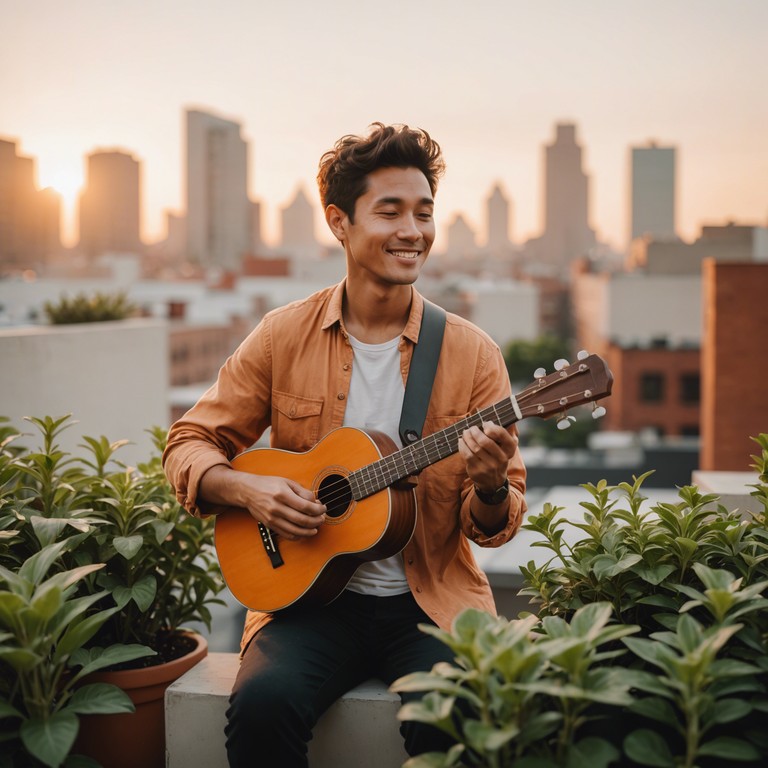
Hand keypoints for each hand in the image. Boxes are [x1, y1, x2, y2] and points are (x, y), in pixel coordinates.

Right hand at [209, 468, 323, 540]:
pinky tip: (304, 532)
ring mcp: (272, 518)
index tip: (323, 508)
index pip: (305, 506)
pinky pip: (286, 534)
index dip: (318, 509)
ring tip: (316, 527)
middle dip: (316, 521)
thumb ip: (302, 492)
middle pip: (302, 520)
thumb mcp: (287, 482)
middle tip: (322, 518)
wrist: (248, 491)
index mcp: (282, 494)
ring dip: (309, 531)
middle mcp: (276, 508)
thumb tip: (315, 503)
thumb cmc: (268, 484)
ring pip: (295, 530)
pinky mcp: (269, 525)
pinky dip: (298, 536)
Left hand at [458, 420, 517, 492]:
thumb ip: (506, 431)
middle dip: (475, 432)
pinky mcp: (477, 471)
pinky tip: (461, 441)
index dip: (492, 427)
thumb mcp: (506, 446)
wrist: (493, 481)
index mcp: (510, 450)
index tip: (485, 424)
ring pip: (474, 448)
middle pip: (485, 441)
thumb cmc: (498, 456)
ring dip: (467, 437)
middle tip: (471, 428)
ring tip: (465, 433)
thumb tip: (503, 413)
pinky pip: (467, 455)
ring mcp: (489, 466)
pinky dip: (462, 445)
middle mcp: (501, 459)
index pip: (502, 435)